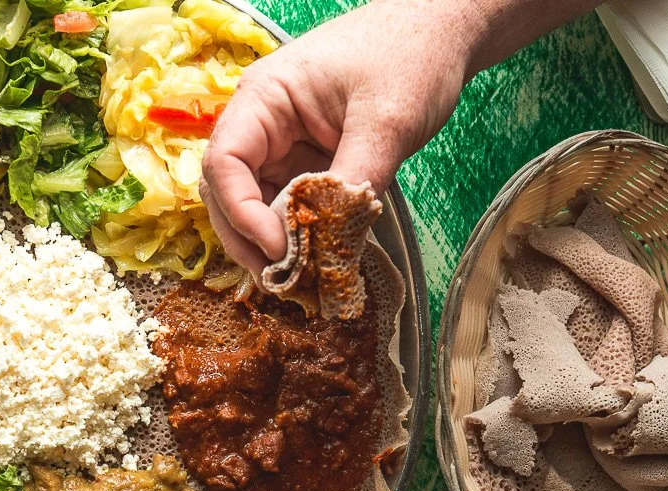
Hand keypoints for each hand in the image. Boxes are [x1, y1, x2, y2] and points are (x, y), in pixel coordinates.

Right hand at [200, 0, 475, 276]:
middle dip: (247, 238)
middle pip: (227, 192)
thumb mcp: (386, 120)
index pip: (225, 163)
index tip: (278, 247)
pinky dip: (297, 235)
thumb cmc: (410, 56)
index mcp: (263, 98)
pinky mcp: (304, 163)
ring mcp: (281, 146)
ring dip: (269, 243)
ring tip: (297, 279)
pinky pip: (287, 206)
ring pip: (253, 205)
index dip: (241, 213)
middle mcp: (261, 124)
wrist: (442, 35)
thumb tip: (331, 243)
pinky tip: (314, 260)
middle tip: (278, 279)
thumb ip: (355, 178)